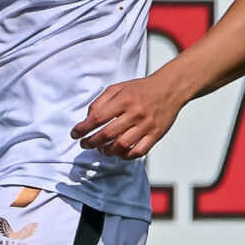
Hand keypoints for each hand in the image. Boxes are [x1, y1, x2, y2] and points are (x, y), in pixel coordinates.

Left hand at [72, 74, 186, 159]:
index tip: (75, 134)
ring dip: (107, 151)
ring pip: (122, 145)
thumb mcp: (118, 88)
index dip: (83, 128)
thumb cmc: (141, 89)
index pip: (98, 118)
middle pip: (108, 134)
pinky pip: (139, 151)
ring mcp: (146, 126)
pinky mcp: (156, 135)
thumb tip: (87, 119)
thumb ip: (100, 102)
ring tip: (101, 149)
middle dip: (91, 142)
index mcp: (124, 100)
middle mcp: (135, 114)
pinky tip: (119, 153)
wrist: (170, 88)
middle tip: (84, 144)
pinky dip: (126, 156)